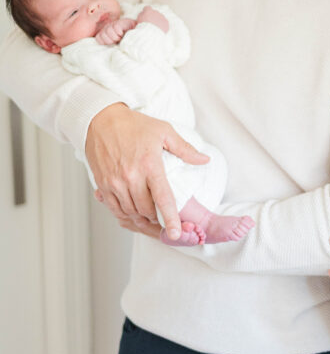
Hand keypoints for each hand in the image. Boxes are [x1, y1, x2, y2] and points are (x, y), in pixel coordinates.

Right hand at [85, 103, 208, 238]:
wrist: (100, 120)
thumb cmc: (134, 125)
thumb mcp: (164, 131)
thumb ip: (185, 149)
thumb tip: (204, 160)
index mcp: (149, 164)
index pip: (163, 198)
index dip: (170, 218)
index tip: (176, 233)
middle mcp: (130, 176)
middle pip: (146, 210)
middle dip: (157, 218)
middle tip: (165, 220)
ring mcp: (115, 182)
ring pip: (131, 212)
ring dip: (142, 218)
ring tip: (151, 218)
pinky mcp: (103, 184)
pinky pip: (115, 209)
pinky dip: (126, 214)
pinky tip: (134, 212)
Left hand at [95, 17, 136, 44]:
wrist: (139, 35)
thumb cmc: (126, 43)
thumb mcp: (116, 46)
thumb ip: (109, 46)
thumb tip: (103, 50)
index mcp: (105, 33)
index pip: (98, 38)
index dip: (105, 43)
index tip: (113, 44)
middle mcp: (108, 27)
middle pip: (102, 35)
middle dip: (110, 40)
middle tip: (118, 41)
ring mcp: (114, 24)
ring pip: (108, 31)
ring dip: (116, 37)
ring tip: (121, 37)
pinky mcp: (120, 22)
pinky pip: (116, 28)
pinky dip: (120, 33)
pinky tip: (124, 33)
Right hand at [136, 6, 168, 31]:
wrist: (151, 33)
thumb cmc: (143, 27)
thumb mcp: (138, 20)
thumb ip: (140, 15)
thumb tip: (142, 13)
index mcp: (148, 11)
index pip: (147, 8)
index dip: (146, 11)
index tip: (145, 15)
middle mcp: (156, 12)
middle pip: (154, 13)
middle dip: (152, 17)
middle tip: (150, 24)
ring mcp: (162, 17)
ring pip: (160, 17)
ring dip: (158, 21)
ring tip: (155, 28)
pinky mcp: (166, 22)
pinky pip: (164, 22)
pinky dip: (162, 25)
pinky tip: (159, 30)